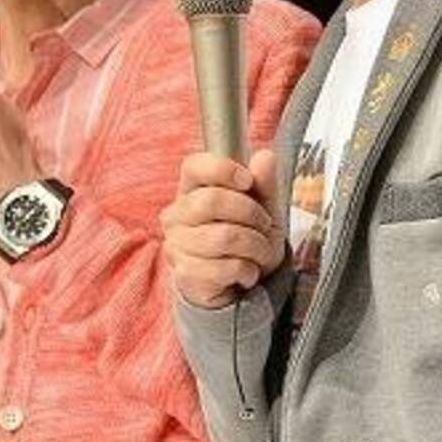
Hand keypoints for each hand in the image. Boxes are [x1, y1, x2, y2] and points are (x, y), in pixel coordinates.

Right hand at [160, 149, 283, 308]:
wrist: (241, 284)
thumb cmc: (248, 239)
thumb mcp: (263, 208)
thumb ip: (264, 183)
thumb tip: (264, 157)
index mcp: (191, 190)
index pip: (194, 167)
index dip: (223, 169)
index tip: (248, 181)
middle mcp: (177, 215)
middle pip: (212, 201)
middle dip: (252, 215)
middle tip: (263, 226)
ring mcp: (177, 245)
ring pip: (225, 237)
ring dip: (256, 247)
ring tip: (260, 253)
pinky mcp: (185, 274)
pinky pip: (225, 267)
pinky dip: (247, 270)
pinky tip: (246, 272)